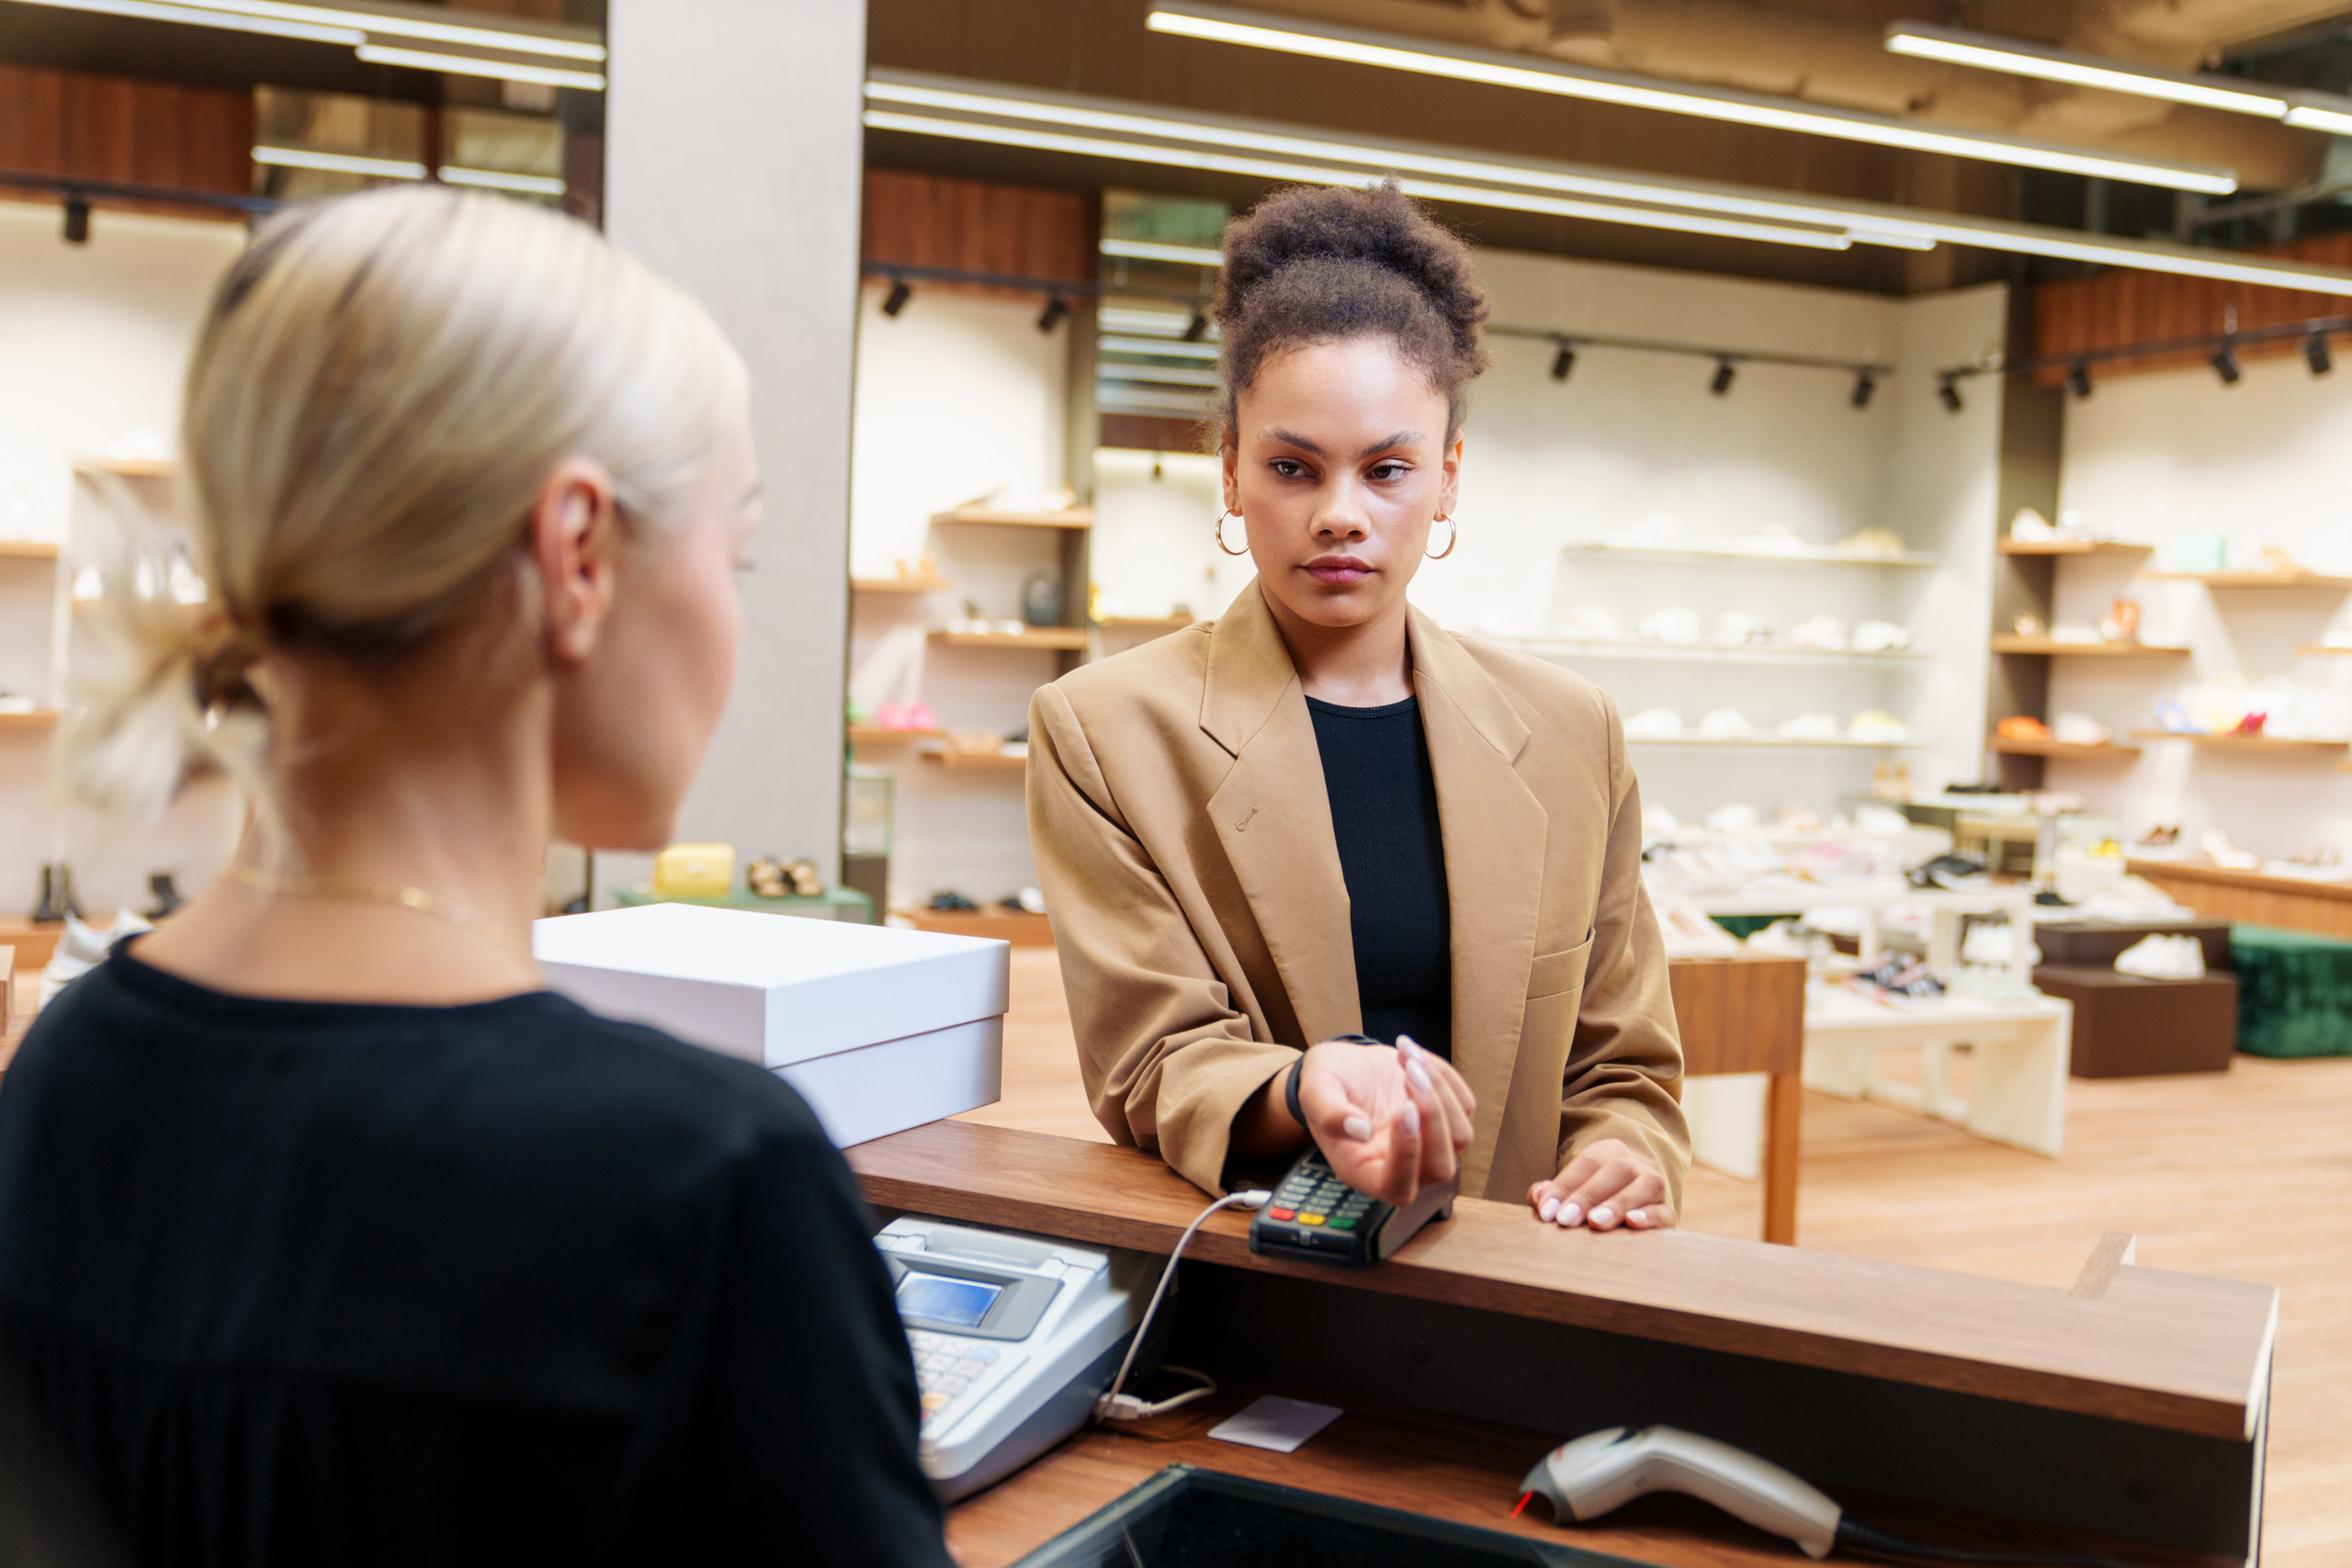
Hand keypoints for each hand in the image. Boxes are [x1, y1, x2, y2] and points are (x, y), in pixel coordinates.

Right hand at [1297, 1036, 1474, 1207]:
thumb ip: (1330, 1114)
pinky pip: (1464, 1106)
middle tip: (1409, 1071)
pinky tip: (1413, 1056)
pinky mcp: (1444, 1120)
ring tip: (1407, 1057)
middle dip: (1432, 1116)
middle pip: (1441, 1167)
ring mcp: (1427, 1145)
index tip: (1403, 1108)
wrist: (1343, 1066)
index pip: (1397, 1186)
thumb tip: (1360, 1131)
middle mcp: (1401, 1166)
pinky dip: (1444, 1076)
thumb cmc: (1325, 1084)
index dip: (1408, 1155)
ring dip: (1439, 1090)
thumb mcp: (1314, 1092)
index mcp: (1364, 1170)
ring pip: (1460, 1136)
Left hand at [1528, 1140, 1673, 1231]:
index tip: (1546, 1212)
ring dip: (1618, 1203)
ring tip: (1595, 1222)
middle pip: (1616, 1169)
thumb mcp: (1569, 1194)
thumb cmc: (1590, 1203)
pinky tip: (1632, 1223)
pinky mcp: (1667, 1212)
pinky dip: (1650, 1216)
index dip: (1564, 1185)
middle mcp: (1635, 1165)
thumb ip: (1550, 1194)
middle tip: (1565, 1220)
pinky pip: (1664, 1210)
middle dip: (1587, 1195)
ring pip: (1646, 1185)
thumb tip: (1537, 1196)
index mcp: (1610, 1152)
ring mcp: (1655, 1187)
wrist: (1630, 1212)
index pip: (1587, 1162)